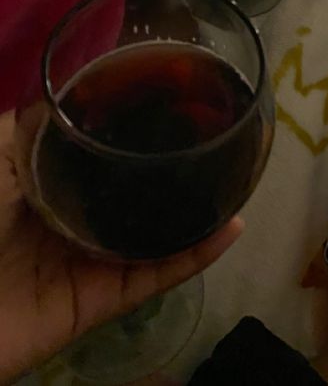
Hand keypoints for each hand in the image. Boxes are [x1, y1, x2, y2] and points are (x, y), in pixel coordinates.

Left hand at [0, 112, 242, 383]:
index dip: (135, 128)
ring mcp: (86, 261)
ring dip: (195, 211)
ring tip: (236, 177)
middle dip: (173, 170)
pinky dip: (194, 255)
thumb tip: (71, 89)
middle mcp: (70, 218)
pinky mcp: (98, 302)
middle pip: (131, 193)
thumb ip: (29, 128)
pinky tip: (230, 227)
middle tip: (217, 134)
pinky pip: (154, 275)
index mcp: (43, 183)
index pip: (98, 153)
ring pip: (153, 234)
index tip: (176, 96)